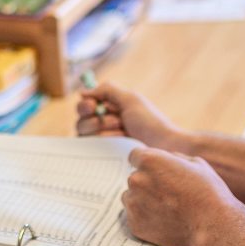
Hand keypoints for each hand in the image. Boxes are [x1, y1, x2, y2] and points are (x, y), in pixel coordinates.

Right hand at [76, 82, 191, 152]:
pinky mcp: (107, 155)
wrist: (164, 145)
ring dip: (104, 129)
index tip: (92, 107)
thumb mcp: (130, 99)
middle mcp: (104, 124)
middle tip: (118, 121)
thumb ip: (107, 90)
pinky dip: (106, 141)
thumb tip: (83, 92)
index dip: (85, 106)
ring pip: (85, 134)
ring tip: (123, 131)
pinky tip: (121, 140)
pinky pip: (92, 149)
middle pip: (81, 121)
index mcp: (110, 108)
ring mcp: (105, 141)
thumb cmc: (150, 121)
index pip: (84, 106)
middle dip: (98, 120)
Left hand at [122, 147, 244, 245]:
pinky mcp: (135, 225)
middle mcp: (136, 180)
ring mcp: (133, 204)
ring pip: (132, 197)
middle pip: (135, 177)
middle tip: (167, 192)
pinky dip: (145, 217)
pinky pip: (134, 216)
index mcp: (149, 160)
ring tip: (166, 207)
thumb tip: (167, 159)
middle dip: (147, 182)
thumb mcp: (196, 163)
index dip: (147, 162)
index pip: (135, 156)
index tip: (156, 171)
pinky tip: (164, 219)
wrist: (212, 226)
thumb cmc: (207, 192)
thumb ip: (174, 158)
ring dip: (143, 200)